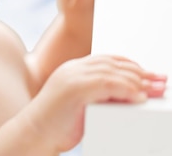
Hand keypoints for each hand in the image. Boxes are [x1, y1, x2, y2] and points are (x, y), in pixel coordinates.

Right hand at [25, 55, 166, 151]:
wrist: (33, 133)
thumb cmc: (55, 126)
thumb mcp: (80, 106)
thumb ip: (99, 97)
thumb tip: (128, 98)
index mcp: (72, 70)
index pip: (107, 60)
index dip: (131, 66)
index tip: (150, 76)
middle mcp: (72, 69)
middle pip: (113, 63)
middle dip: (141, 72)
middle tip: (161, 82)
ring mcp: (72, 77)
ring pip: (112, 71)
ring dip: (137, 81)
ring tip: (154, 91)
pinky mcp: (75, 88)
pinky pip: (107, 83)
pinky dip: (126, 89)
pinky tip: (138, 97)